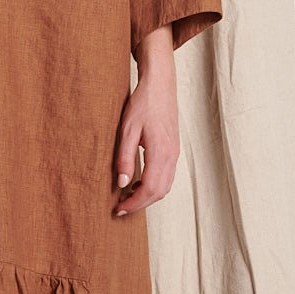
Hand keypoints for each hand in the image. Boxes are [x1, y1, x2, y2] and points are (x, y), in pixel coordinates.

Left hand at [113, 29, 178, 215]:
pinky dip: (154, 185)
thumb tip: (123, 184)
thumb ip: (125, 158)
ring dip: (148, 196)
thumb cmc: (143, 104)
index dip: (135, 203)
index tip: (119, 209)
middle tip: (121, 207)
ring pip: (165, 186)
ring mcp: (175, 153)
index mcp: (161, 152)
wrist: (160, 85)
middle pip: (160, 192)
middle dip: (141, 203)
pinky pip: (167, 176)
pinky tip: (139, 181)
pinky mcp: (174, 149)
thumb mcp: (127, 130)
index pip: (150, 189)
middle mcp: (172, 156)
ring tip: (128, 195)